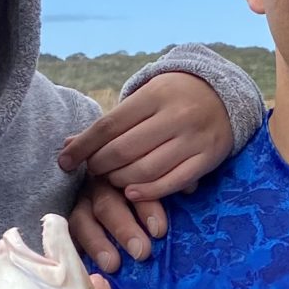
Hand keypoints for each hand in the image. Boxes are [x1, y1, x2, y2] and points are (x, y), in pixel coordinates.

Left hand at [59, 74, 234, 272]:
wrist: (223, 95)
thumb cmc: (172, 99)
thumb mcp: (143, 100)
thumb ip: (110, 123)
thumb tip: (67, 144)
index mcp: (154, 95)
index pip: (109, 125)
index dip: (83, 146)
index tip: (64, 162)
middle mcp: (175, 115)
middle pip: (124, 150)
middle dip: (101, 165)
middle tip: (93, 171)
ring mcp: (193, 138)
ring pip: (147, 169)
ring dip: (121, 180)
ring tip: (112, 180)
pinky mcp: (208, 158)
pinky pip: (173, 182)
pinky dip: (149, 192)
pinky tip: (132, 193)